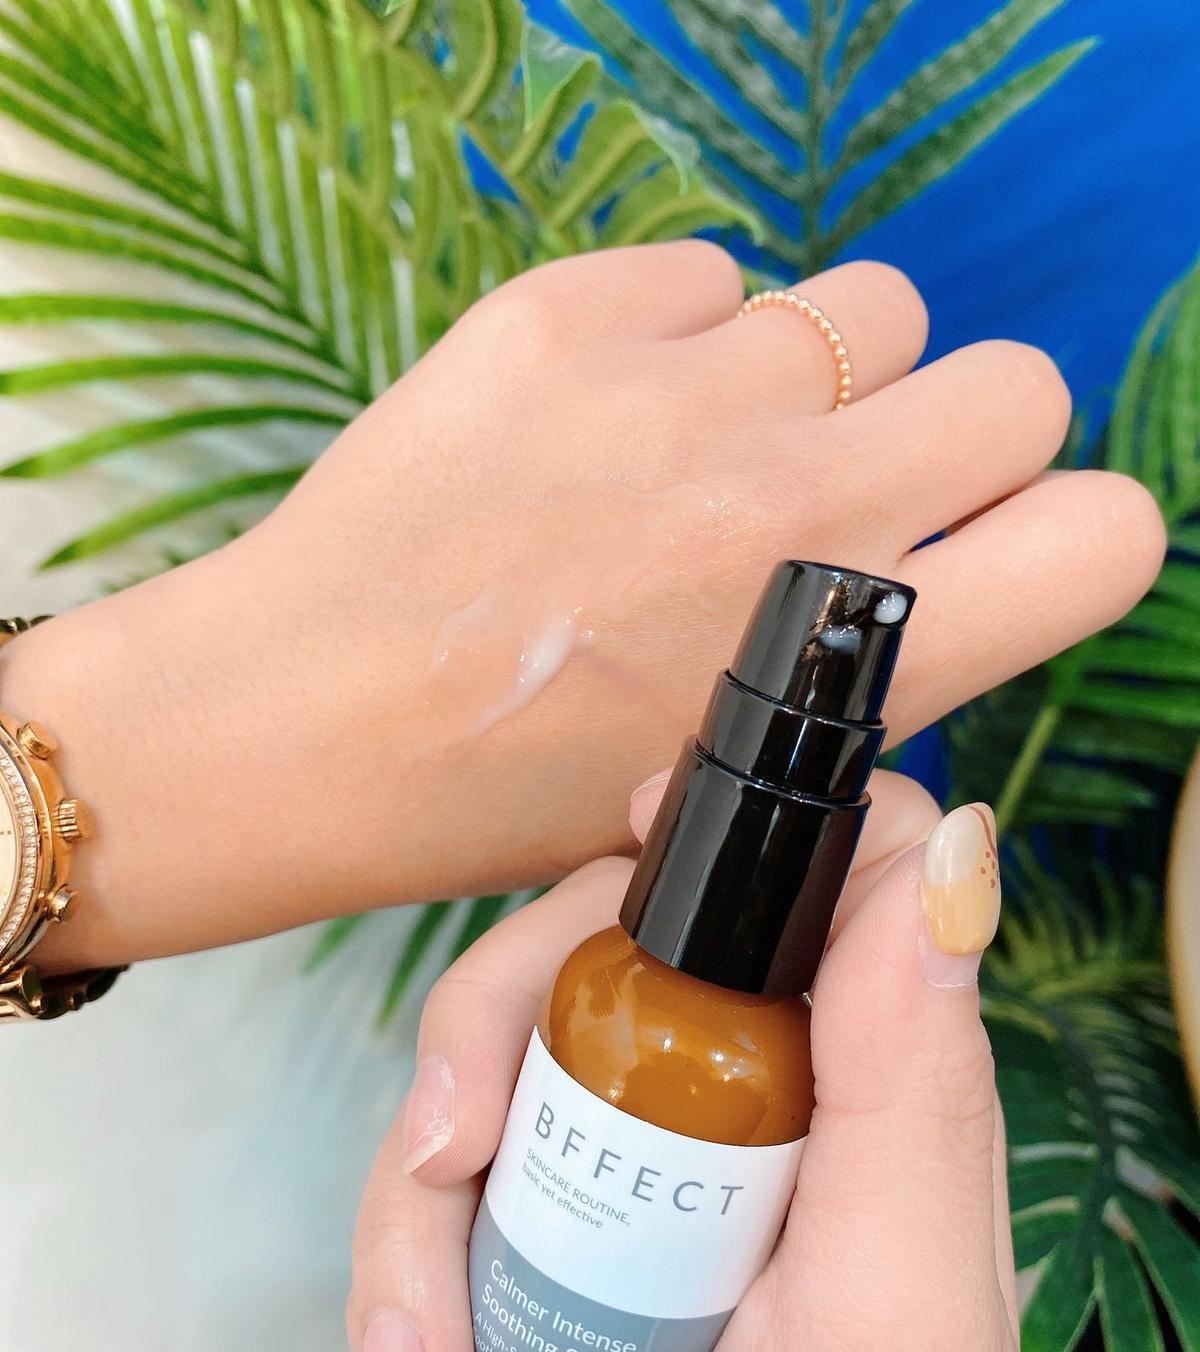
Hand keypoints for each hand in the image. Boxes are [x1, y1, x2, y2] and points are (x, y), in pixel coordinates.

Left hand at [4, 243, 1161, 969]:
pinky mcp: (573, 313)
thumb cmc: (511, 789)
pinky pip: (713, 274)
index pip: (1107, 534)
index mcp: (851, 669)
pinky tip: (597, 416)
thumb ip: (866, 672)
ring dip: (813, 373)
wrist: (302, 725)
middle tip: (838, 484)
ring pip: (866, 308)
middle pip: (1016, 381)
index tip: (983, 540)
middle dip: (950, 431)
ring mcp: (687, 398)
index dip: (1059, 530)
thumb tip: (928, 552)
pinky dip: (678, 333)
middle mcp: (801, 517)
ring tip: (698, 448)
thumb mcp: (734, 784)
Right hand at [347, 773, 1016, 1351]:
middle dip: (489, 1036)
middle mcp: (744, 1099)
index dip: (720, 842)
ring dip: (413, 1209)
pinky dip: (393, 1281)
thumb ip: (915, 1081)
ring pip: (483, 1065)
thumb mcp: (891, 1309)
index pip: (805, 882)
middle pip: (593, 942)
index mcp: (857, 1082)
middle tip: (450, 1158)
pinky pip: (426, 1191)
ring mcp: (627, 1166)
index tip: (627, 873)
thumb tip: (947, 840)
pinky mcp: (536, 1236)